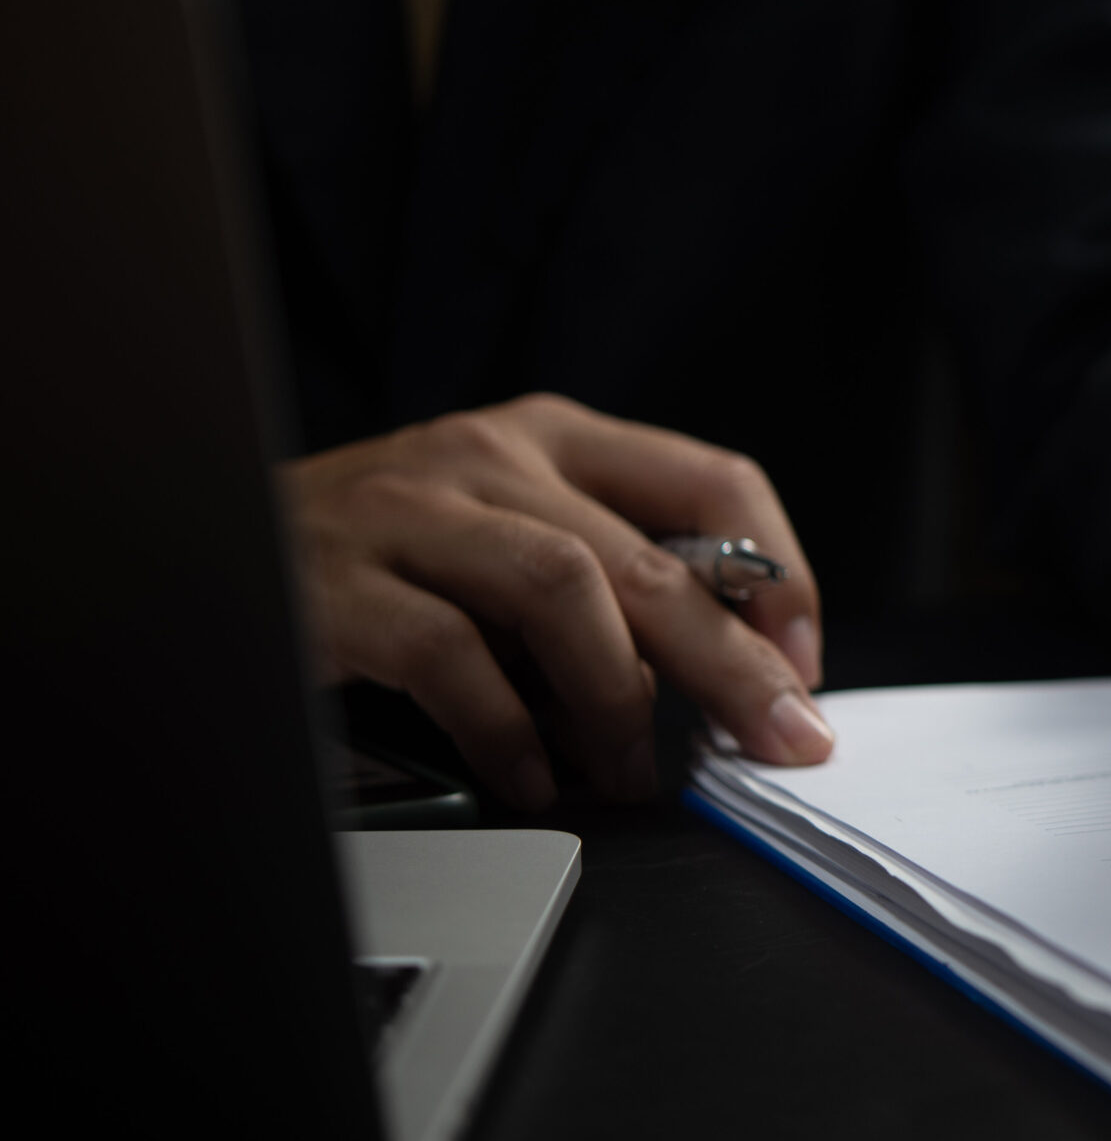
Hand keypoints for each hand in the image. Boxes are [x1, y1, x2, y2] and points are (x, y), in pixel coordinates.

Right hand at [284, 393, 831, 808]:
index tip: (800, 664)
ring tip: (633, 775)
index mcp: (555, 438)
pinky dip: (509, 731)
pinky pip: (453, 656)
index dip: (779, 574)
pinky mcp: (342, 583)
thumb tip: (731, 681)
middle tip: (782, 741)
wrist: (204, 530)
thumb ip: (608, 581)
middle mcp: (492, 456)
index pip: (713, 479)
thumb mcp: (506, 533)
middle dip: (734, 665)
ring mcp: (412, 510)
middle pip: (652, 560)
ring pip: (564, 590)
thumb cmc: (382, 556)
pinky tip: (534, 780)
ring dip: (619, 700)